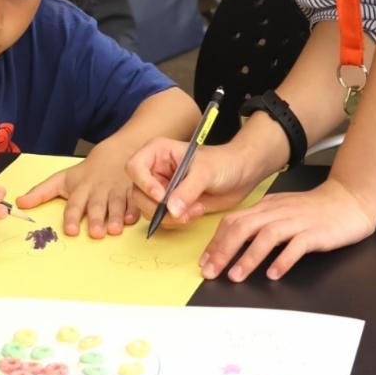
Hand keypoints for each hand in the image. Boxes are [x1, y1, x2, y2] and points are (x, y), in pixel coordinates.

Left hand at [15, 144, 139, 237]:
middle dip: (95, 219)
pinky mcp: (132, 191)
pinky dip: (134, 210)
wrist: (117, 153)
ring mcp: (116, 190)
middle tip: (95, 233)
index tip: (70, 230)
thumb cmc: (87, 172)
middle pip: (96, 206)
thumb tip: (19, 204)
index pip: (74, 204)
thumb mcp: (62, 179)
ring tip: (114, 230)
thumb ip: (41, 192)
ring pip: (116, 205)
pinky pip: (134, 201)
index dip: (72, 217)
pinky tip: (133, 220)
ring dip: (115, 217)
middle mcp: (98, 191)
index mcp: (80, 189)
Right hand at [126, 138, 261, 227]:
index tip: (161, 195)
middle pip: (138, 194)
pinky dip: (177, 222)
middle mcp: (155, 170)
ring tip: (195, 210)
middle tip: (181, 210)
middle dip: (159, 207)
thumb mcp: (206, 172)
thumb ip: (187, 190)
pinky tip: (196, 212)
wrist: (241, 175)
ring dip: (170, 217)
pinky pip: (163, 219)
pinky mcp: (170, 205)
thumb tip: (170, 210)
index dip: (144, 183)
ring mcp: (162, 189)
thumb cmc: (224, 163)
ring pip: (149, 210)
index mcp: (158, 152)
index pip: (134, 167)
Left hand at [197, 177, 375, 281]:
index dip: (216, 242)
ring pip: (266, 236)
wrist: (349, 200)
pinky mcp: (315, 233)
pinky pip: (297, 246)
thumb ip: (260, 222)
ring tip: (236, 276)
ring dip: (248, 257)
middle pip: (243, 228)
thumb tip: (233, 242)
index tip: (204, 261)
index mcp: (266, 207)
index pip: (233, 221)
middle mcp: (278, 212)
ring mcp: (297, 222)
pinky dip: (283, 260)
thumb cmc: (314, 209)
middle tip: (211, 272)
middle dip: (223, 251)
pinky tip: (273, 273)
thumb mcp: (281, 210)